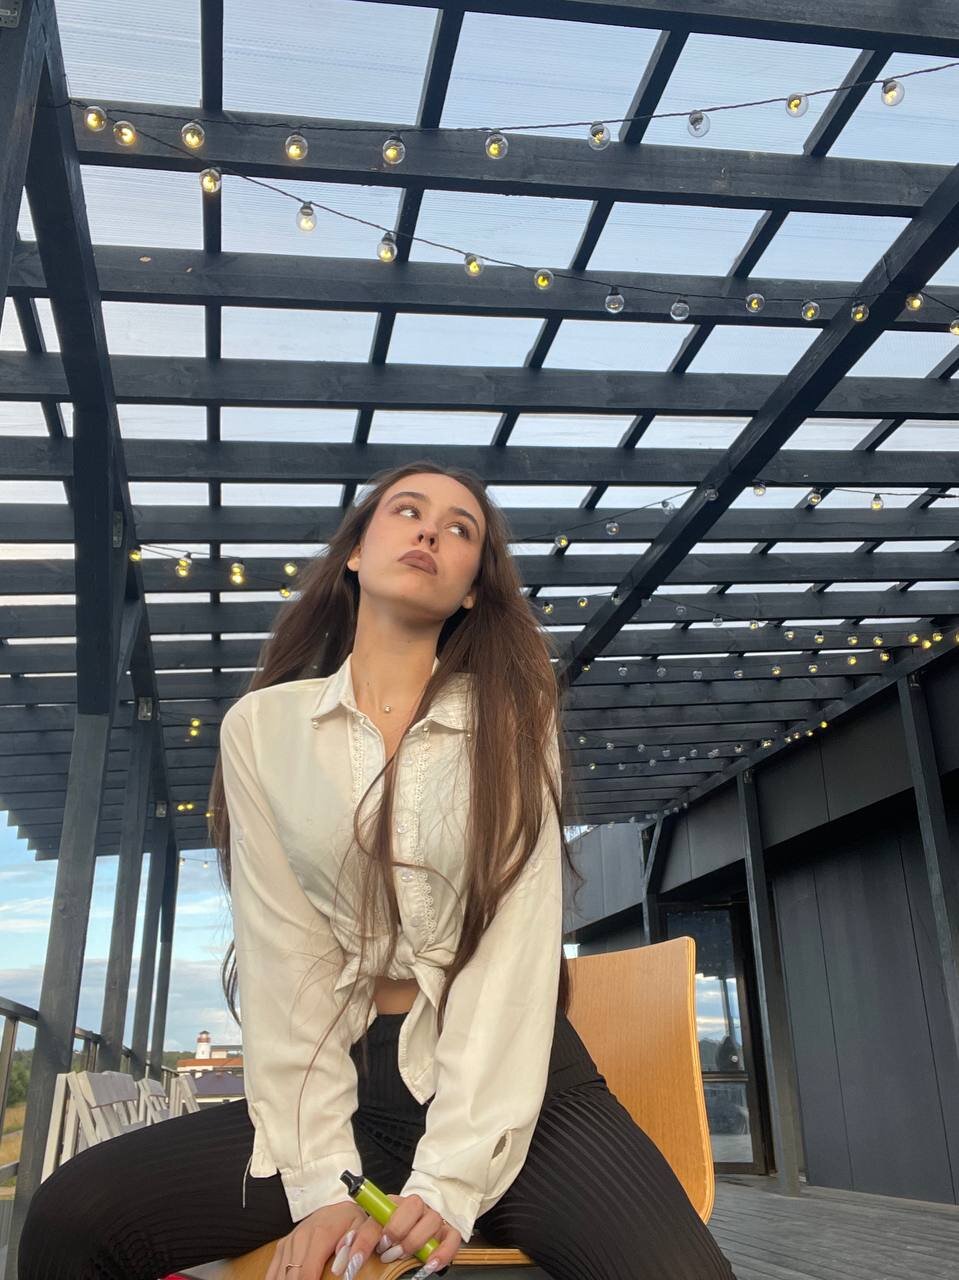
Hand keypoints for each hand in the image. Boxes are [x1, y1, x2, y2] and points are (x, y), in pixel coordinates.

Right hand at [264, 1200, 364, 1279]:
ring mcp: (290, 1241)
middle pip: (292, 1276)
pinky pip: (273, 1271)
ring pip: (281, 1275)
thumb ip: (362, 1242)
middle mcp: (301, 1236)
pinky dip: (278, 1279)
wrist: (339, 1210)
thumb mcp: (366, 1227)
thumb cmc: (353, 1221)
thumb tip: (349, 1263)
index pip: (308, 1273)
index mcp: (321, 1233)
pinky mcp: (283, 1246)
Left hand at [339, 1192, 462, 1277]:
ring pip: (432, 1219)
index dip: (366, 1236)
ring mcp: (432, 1220)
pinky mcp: (448, 1233)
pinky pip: (452, 1237)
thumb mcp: (373, 1235)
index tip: (356, 1258)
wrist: (412, 1232)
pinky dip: (442, 1252)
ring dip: (415, 1240)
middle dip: (397, 1229)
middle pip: (413, 1204)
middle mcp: (415, 1208)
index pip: (379, 1213)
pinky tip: (430, 1265)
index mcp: (392, 1204)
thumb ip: (362, 1239)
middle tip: (385, 1250)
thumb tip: (343, 1253)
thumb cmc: (389, 1238)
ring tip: (401, 1255)